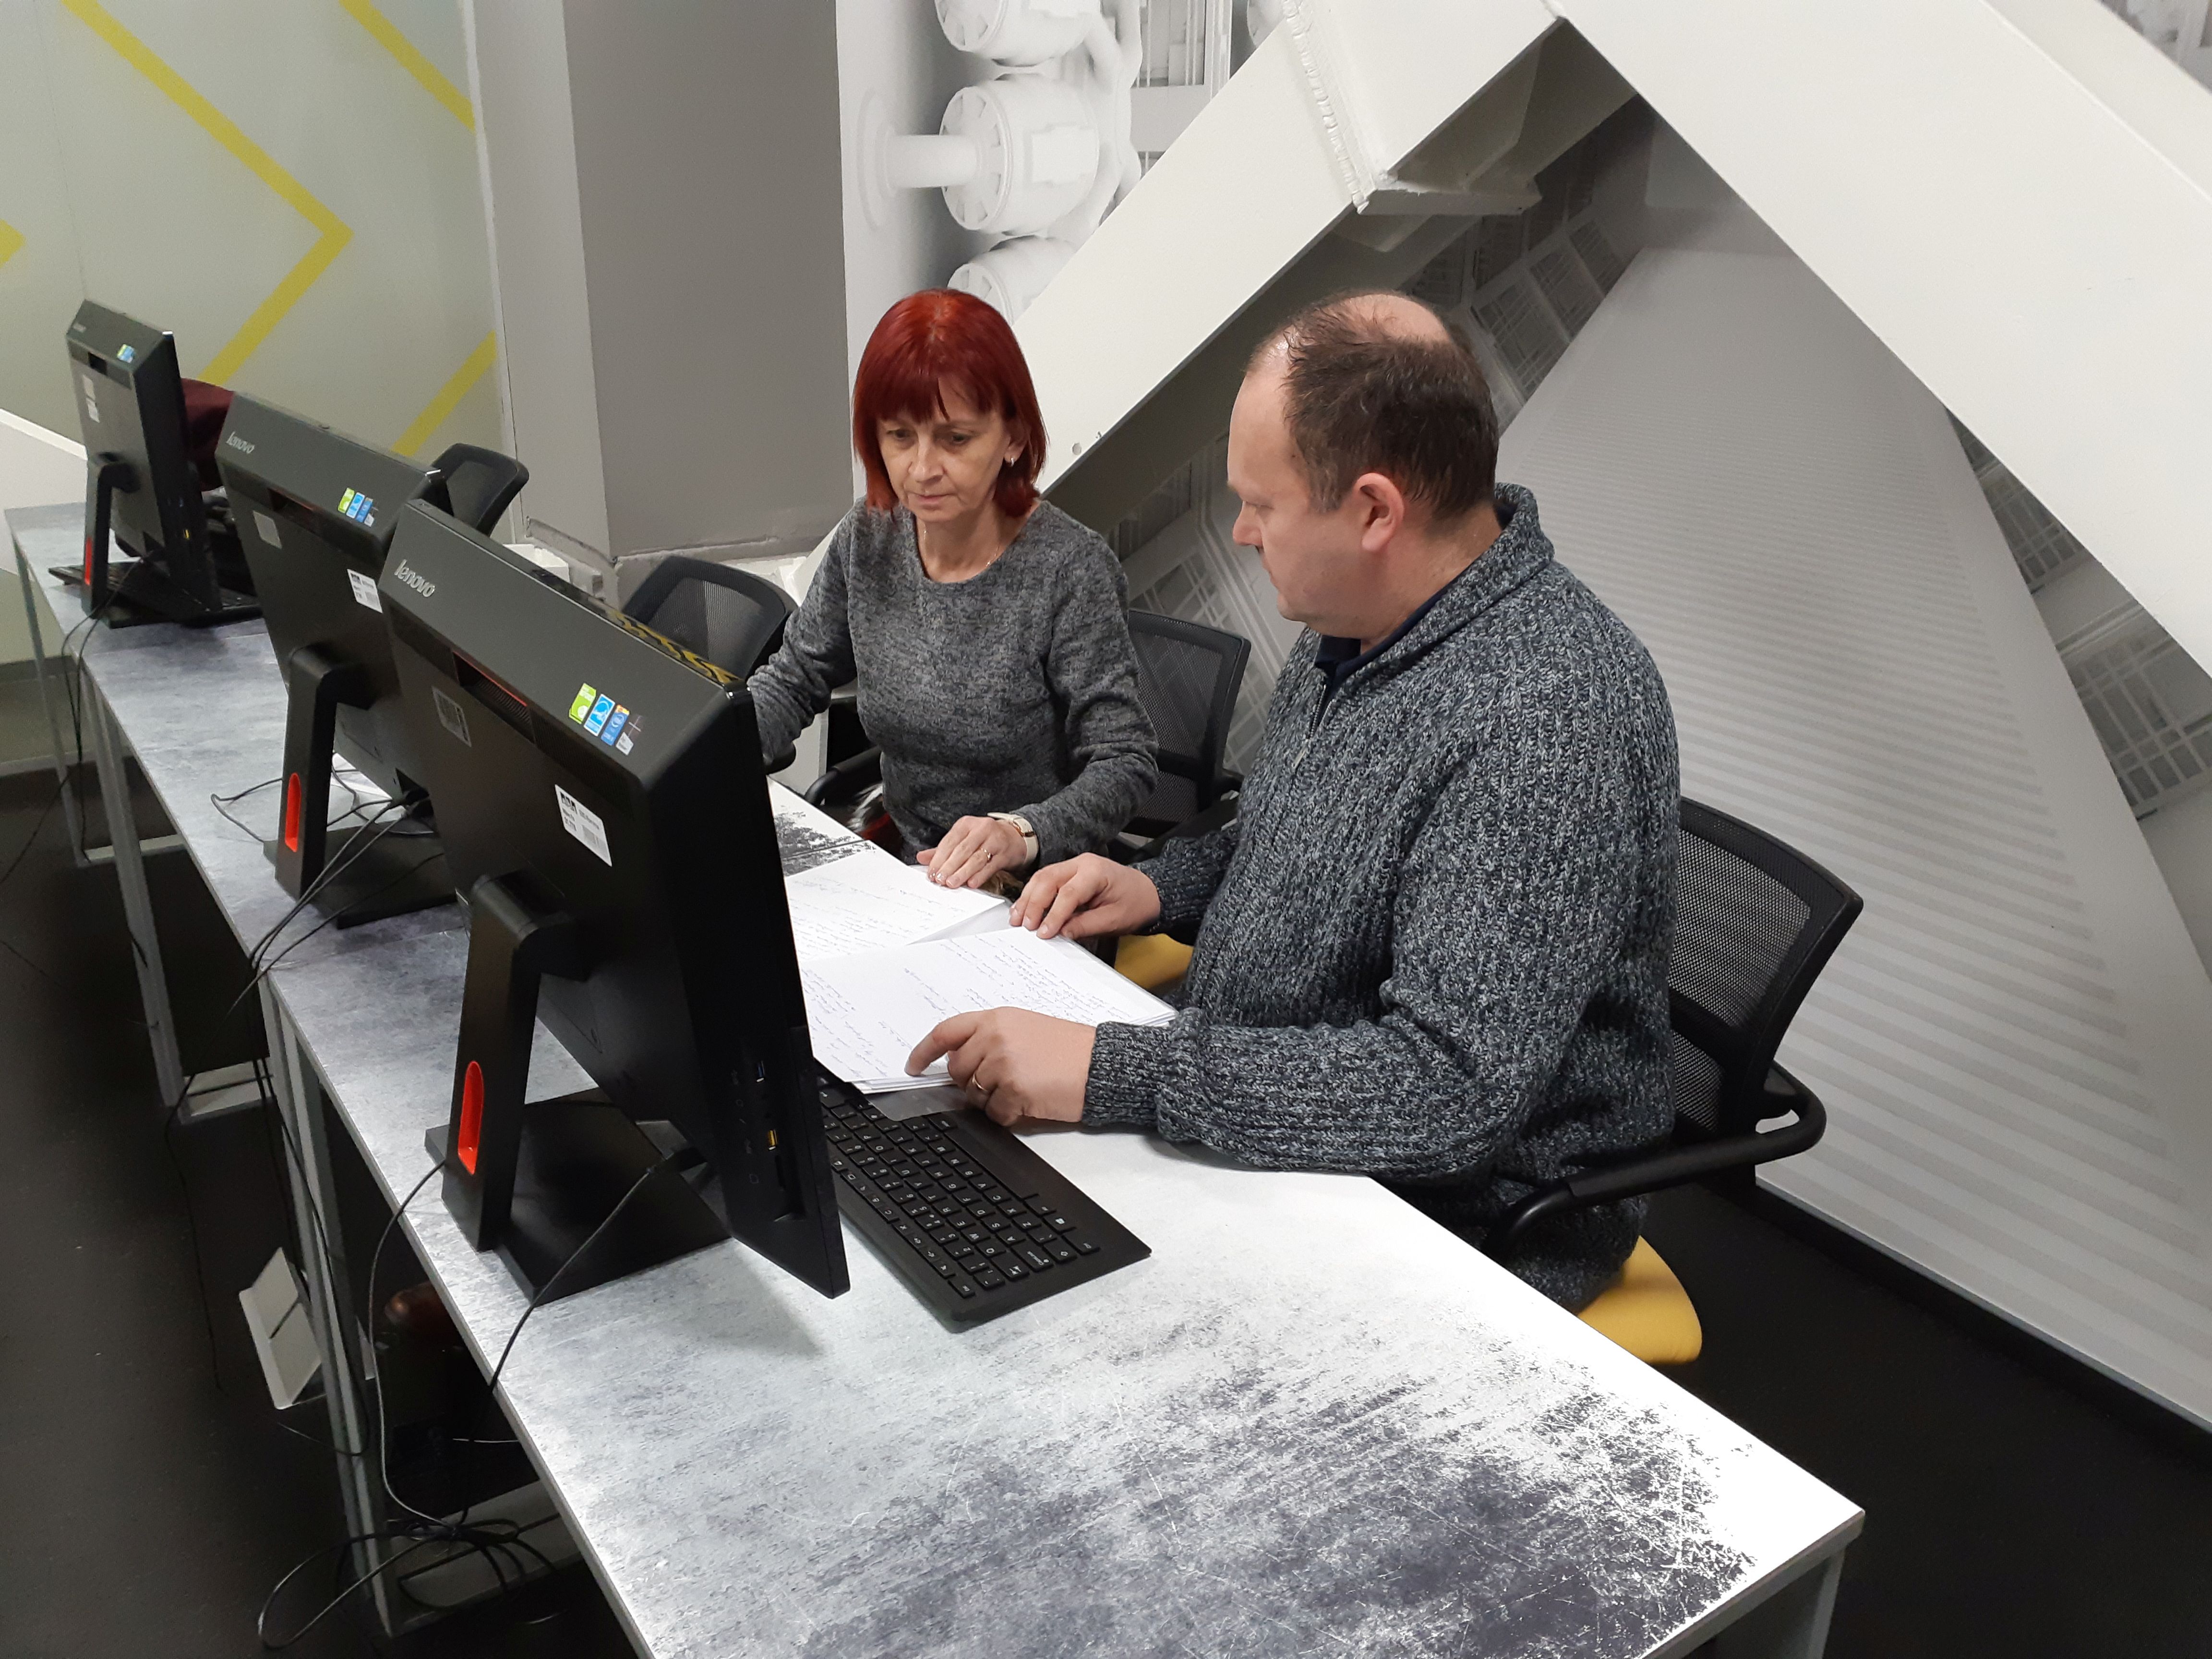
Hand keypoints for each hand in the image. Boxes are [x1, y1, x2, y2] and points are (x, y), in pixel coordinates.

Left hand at [907, 1009, 1093, 1124]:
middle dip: (972, 1082)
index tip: (913, 1065)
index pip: (945, 1032)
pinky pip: (994, 1114)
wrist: (1101, 1064)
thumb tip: (960, 1060)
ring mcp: (1003, 1064)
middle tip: (1000, 1081)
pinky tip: (1030, 1101)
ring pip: (974, 1095)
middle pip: (958, 1070)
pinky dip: (1009, 1115)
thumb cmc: (1069, 1049)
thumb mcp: (1026, 1028)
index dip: (924, 1051)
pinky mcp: (1014, 1090)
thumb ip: (990, 1037)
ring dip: (992, 1100)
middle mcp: (994, 1038)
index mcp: (996, 1019)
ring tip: (1023, 1088)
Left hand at [918, 815, 1028, 887]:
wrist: (1014, 837)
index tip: (931, 873)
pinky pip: (991, 865)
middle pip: (962, 850)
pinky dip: (980, 875)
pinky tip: (972, 883)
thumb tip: (921, 858)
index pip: (949, 842)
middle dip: (949, 867)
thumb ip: (943, 849)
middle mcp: (981, 829)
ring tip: (952, 883)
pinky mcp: (1005, 853)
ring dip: (962, 873)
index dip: (939, 859)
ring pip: (976, 858)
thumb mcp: (963, 839)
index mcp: (966, 824)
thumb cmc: (985, 839)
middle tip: (940, 880)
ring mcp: (995, 840)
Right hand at [1009, 854, 1161, 941]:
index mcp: (1096, 872)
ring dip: (1028, 899)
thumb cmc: (1135, 903)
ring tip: (1017, 919)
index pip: (1069, 893)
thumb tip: (1060, 933)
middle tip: (1024, 926)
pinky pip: (1045, 881)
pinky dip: (1033, 896)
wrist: (1147, 892)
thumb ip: (1086, 925)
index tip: (1044, 933)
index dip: (1053, 914)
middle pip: (1048, 880)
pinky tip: (1025, 910)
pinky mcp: (1068, 873)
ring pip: (1042, 878)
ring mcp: (1073, 866)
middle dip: (1034, 904)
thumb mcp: (1114, 920)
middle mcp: (1081, 864)